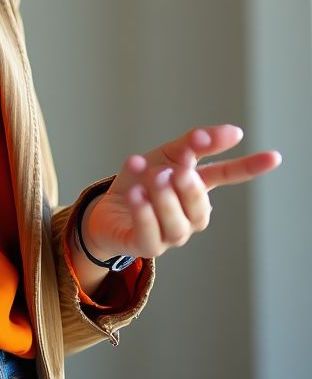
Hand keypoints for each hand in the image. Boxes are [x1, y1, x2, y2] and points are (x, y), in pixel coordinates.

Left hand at [81, 124, 281, 260]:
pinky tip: (137, 195)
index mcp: (195, 189)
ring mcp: (170, 234)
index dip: (248, 167)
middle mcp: (188, 215)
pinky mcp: (146, 246)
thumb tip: (234, 132)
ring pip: (177, 223)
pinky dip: (144, 213)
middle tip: (173, 170)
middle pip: (199, 205)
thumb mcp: (164, 155)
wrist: (105, 208)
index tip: (274, 156)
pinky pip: (150, 235)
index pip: (226, 177)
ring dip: (164, 198)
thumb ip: (194, 144)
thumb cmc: (140, 181)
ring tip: (152, 177)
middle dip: (188, 187)